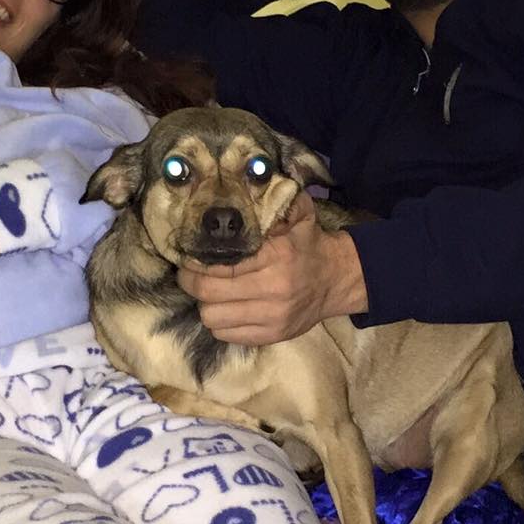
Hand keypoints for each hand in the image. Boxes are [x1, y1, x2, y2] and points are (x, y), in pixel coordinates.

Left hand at [178, 191, 367, 344]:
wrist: (336, 279)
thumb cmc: (308, 243)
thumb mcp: (297, 213)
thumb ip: (275, 200)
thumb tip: (243, 188)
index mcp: (276, 255)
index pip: (221, 265)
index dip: (195, 263)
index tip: (187, 257)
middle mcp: (273, 288)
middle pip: (208, 293)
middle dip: (191, 282)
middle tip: (189, 273)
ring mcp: (273, 316)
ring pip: (213, 318)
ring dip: (205, 304)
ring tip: (209, 292)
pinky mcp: (272, 335)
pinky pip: (227, 335)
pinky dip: (219, 322)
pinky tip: (225, 307)